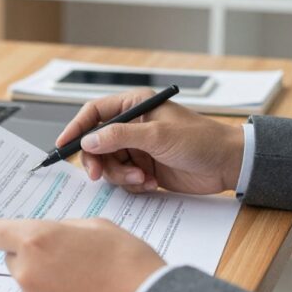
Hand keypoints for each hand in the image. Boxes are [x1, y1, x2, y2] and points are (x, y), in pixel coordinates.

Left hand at [0, 217, 164, 291]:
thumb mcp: (97, 226)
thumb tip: (51, 233)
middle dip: (31, 254)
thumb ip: (63, 227)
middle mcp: (27, 272)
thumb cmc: (128, 263)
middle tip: (63, 255)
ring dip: (45, 279)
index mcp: (36, 240)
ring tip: (82, 281)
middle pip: (12, 258)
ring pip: (28, 283)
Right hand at [56, 88, 243, 194]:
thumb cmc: (200, 140)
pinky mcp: (144, 169)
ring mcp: (137, 149)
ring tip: (142, 179)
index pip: (94, 113)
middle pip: (96, 144)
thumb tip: (90, 139)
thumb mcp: (157, 135)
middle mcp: (132, 126)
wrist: (228, 164)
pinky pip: (123, 180)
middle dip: (99, 161)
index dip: (76, 128)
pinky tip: (151, 183)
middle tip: (98, 174)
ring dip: (121, 176)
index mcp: (134, 106)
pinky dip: (133, 185)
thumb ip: (120, 136)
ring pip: (108, 165)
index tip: (63, 145)